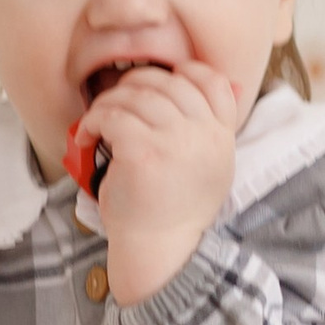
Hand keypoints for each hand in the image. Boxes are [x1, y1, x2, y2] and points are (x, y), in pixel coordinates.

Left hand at [75, 58, 241, 305]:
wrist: (160, 251)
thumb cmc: (175, 210)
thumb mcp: (211, 166)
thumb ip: (217, 127)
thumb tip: (236, 86)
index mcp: (221, 137)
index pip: (214, 81)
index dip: (183, 74)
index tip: (156, 88)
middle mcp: (203, 135)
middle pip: (168, 82)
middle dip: (134, 86)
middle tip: (116, 105)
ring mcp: (174, 141)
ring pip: (134, 94)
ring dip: (107, 104)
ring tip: (98, 124)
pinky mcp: (143, 151)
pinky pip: (111, 114)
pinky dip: (92, 122)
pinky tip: (88, 138)